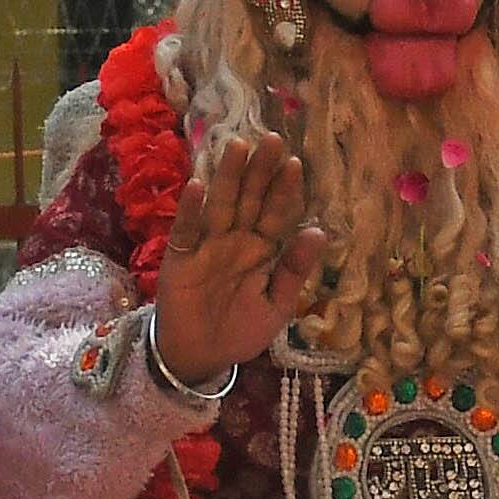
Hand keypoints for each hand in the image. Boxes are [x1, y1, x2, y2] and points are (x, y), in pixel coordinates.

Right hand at [151, 129, 326, 389]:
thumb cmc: (240, 330)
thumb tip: (319, 231)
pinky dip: (189, 210)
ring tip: (237, 145)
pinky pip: (185, 232)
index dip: (285, 190)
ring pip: (219, 206)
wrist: (200, 359)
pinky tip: (196, 185)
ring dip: (227, 177)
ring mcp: (206, 248)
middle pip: (249, 200)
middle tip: (273, 138)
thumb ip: (295, 269)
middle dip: (260, 171)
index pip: (276, 214)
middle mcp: (235, 241)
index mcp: (262, 250)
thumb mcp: (277, 305)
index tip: (296, 162)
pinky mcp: (179, 261)